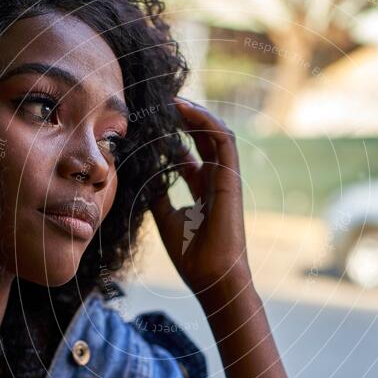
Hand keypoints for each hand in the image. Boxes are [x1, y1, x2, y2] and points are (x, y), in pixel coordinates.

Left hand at [149, 97, 251, 296]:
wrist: (212, 277)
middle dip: (184, 119)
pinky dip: (206, 122)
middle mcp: (216, 180)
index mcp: (203, 190)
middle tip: (161, 103)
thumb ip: (159, 194)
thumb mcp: (165, 218)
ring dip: (195, 114)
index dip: (171, 136)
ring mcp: (225, 177)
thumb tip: (146, 175)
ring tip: (172, 100)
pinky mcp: (231, 178)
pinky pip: (223, 140)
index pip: (189, 154)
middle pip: (202, 139)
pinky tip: (186, 110)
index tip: (150, 123)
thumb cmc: (192, 255)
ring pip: (215, 134)